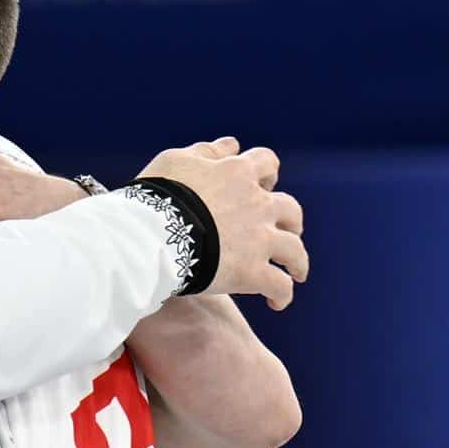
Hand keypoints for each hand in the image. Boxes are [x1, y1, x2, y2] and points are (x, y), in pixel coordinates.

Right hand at [139, 138, 307, 309]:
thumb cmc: (157, 196)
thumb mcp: (175, 161)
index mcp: (238, 173)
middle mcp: (257, 204)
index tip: (264, 183)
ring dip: (298, 260)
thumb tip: (232, 145)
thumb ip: (206, 152)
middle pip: (290, 209)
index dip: (267, 173)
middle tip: (283, 229)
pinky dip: (281, 295)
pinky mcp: (253, 273)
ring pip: (294, 250)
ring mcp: (259, 240)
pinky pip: (279, 286)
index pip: (266, 163)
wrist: (150, 235)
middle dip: (290, 219)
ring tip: (296, 271)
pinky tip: (276, 303)